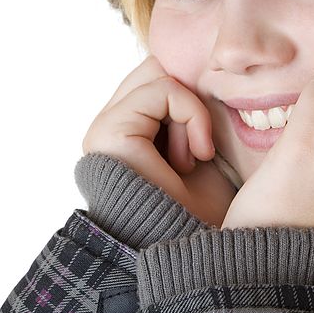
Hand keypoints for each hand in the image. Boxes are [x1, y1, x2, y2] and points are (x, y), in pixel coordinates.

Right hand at [82, 55, 236, 226]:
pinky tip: (195, 157)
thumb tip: (209, 61)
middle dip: (188, 99)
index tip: (208, 143)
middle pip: (157, 67)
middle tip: (201, 150)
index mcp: (128, 129)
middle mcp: (110, 126)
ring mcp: (104, 128)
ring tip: (194, 159)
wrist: (196, 251)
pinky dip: (190, 116)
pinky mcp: (109, 131)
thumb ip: (192, 105)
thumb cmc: (206, 208)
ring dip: (191, 113)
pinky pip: (163, 89)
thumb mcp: (204, 146)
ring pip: (160, 73)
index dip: (191, 94)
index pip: (159, 74)